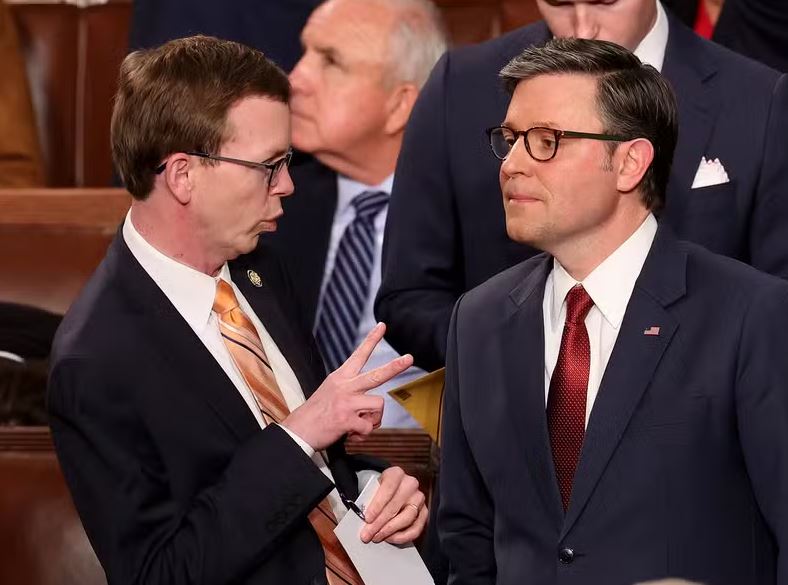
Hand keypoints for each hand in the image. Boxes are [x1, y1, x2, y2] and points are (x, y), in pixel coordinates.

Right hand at [282, 323, 412, 449]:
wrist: (298, 431)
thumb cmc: (315, 414)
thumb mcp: (330, 392)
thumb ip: (351, 392)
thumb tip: (371, 404)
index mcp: (340, 377)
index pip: (359, 355)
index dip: (371, 340)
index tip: (382, 326)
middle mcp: (344, 386)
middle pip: (376, 375)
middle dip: (395, 366)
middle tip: (409, 358)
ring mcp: (346, 402)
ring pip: (378, 405)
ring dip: (372, 420)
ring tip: (358, 425)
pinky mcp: (346, 419)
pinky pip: (368, 428)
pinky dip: (363, 435)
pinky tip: (351, 434)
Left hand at [359, 467, 427, 544]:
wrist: (391, 489)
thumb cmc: (380, 490)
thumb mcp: (373, 488)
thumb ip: (369, 501)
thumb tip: (365, 521)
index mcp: (396, 474)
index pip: (388, 489)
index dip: (377, 505)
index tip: (367, 519)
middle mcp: (410, 484)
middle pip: (395, 506)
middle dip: (379, 523)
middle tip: (367, 535)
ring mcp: (419, 498)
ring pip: (407, 518)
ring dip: (390, 531)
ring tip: (377, 537)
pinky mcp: (424, 512)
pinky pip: (416, 528)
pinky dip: (402, 536)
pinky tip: (390, 539)